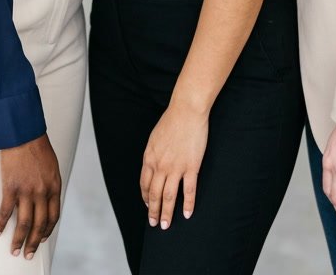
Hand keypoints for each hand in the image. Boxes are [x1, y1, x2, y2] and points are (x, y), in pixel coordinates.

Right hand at [0, 134, 60, 259]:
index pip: (53, 216)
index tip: (41, 239)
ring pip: (23, 223)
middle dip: (33, 242)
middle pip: (39, 224)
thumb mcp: (52, 166)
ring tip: (14, 250)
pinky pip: (5, 211)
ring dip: (18, 239)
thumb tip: (45, 199)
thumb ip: (50, 183)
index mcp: (54, 186)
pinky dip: (0, 224)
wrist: (24, 133)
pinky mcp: (11, 187)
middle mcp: (42, 192)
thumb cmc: (37, 146)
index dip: (47, 230)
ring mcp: (26, 191)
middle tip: (28, 254)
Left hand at [140, 99, 208, 229]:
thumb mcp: (155, 138)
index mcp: (150, 157)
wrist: (187, 110)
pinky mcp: (191, 166)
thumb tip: (153, 166)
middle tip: (154, 224)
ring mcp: (175, 167)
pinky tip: (187, 214)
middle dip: (153, 211)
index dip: (145, 197)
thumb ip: (153, 154)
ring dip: (166, 213)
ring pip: (168, 196)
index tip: (148, 205)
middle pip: (154, 194)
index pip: (144, 184)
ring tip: (166, 225)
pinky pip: (188, 190)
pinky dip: (187, 204)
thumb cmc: (172, 120)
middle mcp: (160, 165)